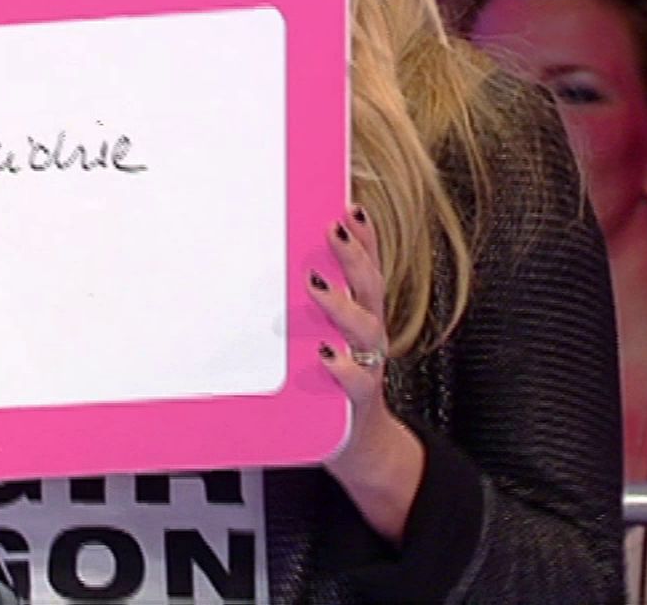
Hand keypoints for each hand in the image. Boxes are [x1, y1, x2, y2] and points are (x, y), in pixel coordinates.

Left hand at [308, 206, 423, 544]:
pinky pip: (356, 381)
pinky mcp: (358, 399)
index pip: (366, 265)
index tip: (349, 206)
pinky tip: (326, 356)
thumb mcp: (320, 331)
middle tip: (333, 231)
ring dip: (343, 304)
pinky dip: (343, 367)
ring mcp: (367, 363)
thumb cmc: (328, 375)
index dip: (363, 236)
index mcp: (360, 310)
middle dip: (354, 256)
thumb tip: (276, 257)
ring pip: (366, 328)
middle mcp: (368, 332)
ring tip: (318, 286)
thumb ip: (309, 297)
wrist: (354, 439)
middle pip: (370, 286)